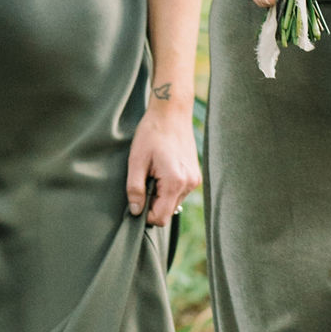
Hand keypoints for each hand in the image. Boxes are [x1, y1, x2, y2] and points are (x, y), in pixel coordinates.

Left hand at [127, 89, 201, 229]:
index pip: (161, 218)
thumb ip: (135, 189)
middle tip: (145, 179)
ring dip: (161, 194)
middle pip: (168, 211)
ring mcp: (194, 180)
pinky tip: (163, 169)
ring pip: (174, 202)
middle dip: (153, 202)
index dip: (145, 214)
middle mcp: (189, 184)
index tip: (137, 198)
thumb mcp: (136, 161)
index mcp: (174, 182)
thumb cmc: (152, 133)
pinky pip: (180, 192)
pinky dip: (169, 187)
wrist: (171, 113)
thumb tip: (135, 211)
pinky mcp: (195, 175)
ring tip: (154, 172)